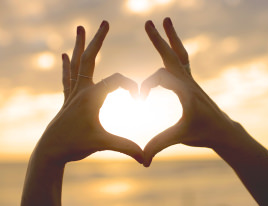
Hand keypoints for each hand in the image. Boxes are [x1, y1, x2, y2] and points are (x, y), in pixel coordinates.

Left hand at [34, 21, 143, 164]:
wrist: (50, 151)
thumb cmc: (75, 146)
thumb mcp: (103, 144)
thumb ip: (125, 147)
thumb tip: (145, 158)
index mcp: (91, 96)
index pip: (117, 80)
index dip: (132, 86)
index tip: (138, 100)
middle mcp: (80, 90)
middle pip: (90, 58)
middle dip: (98, 40)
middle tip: (104, 23)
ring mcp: (72, 93)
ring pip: (77, 63)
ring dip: (80, 45)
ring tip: (80, 28)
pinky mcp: (68, 99)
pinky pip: (68, 77)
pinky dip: (67, 65)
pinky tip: (64, 55)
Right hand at [141, 18, 243, 166]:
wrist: (225, 131)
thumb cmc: (205, 133)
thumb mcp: (180, 137)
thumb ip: (160, 145)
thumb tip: (144, 160)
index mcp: (186, 90)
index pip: (159, 77)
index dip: (145, 86)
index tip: (140, 100)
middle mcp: (189, 81)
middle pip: (172, 55)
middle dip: (159, 39)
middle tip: (149, 22)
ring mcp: (192, 81)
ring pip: (181, 54)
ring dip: (172, 38)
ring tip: (166, 21)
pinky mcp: (192, 84)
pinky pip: (184, 62)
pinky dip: (176, 52)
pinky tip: (172, 47)